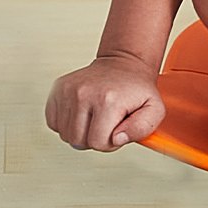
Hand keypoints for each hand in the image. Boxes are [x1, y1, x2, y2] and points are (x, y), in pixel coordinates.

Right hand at [45, 56, 165, 151]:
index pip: (98, 143)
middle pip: (78, 141)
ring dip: (80, 131)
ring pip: (65, 134)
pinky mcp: (58, 89)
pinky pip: (53, 122)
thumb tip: (116, 139)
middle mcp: (84, 93)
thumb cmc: (136, 89)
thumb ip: (142, 129)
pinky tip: (81, 112)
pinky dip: (66, 123)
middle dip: (94, 138)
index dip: (109, 142)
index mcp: (108, 100)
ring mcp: (68, 90)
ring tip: (94, 116)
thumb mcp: (154, 109)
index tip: (116, 128)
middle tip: (105, 122)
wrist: (123, 64)